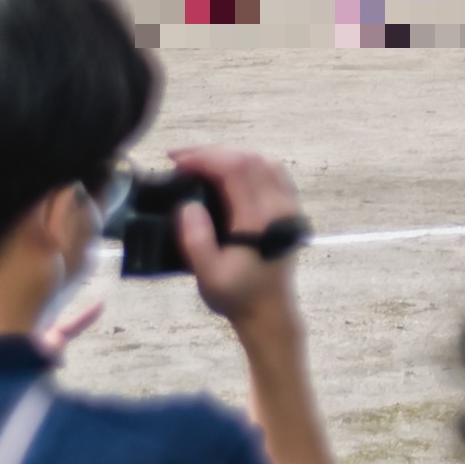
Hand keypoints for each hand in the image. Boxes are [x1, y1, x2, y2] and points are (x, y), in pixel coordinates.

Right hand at [171, 144, 305, 328]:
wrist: (269, 311)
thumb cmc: (237, 295)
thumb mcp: (208, 276)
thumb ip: (196, 241)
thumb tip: (188, 206)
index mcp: (259, 218)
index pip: (235, 170)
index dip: (205, 158)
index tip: (176, 161)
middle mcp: (279, 205)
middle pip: (249, 159)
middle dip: (212, 152)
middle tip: (178, 158)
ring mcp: (288, 204)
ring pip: (262, 161)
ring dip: (229, 155)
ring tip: (197, 162)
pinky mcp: (289, 207)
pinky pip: (272, 171)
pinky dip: (247, 163)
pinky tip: (226, 171)